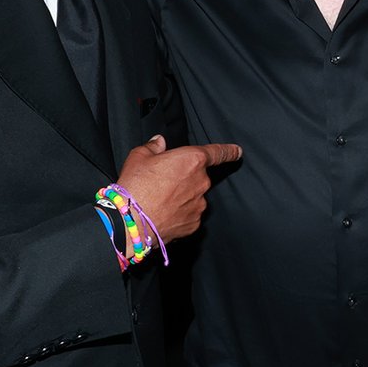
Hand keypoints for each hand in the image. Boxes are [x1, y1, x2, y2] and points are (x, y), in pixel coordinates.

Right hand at [115, 136, 241, 244]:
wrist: (130, 222)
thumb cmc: (135, 187)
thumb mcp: (139, 156)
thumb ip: (153, 146)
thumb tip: (159, 142)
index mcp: (192, 160)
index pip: (218, 153)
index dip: (228, 151)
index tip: (237, 152)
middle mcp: (201, 182)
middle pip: (198, 176)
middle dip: (184, 178)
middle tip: (161, 183)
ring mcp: (200, 205)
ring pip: (194, 196)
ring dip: (182, 197)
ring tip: (159, 201)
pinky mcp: (194, 224)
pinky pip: (190, 214)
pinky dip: (179, 213)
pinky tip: (163, 213)